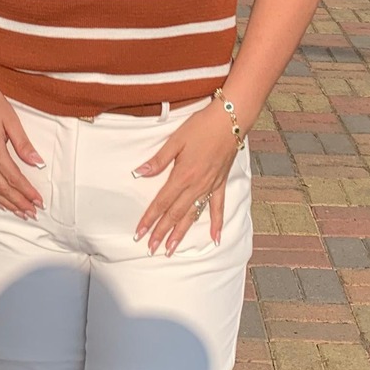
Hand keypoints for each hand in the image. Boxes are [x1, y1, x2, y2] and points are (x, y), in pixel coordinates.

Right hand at [0, 81, 43, 217]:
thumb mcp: (11, 120)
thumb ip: (24, 145)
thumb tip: (38, 163)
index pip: (13, 177)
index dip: (27, 192)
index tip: (39, 201)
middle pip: (2, 188)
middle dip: (19, 202)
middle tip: (33, 212)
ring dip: (6, 203)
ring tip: (20, 212)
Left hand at [134, 100, 243, 253]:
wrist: (231, 120)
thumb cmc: (201, 126)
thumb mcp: (176, 140)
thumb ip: (158, 160)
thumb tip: (139, 173)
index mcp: (182, 175)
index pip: (162, 202)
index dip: (149, 219)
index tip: (139, 233)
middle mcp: (196, 185)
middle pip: (175, 214)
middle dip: (161, 232)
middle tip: (150, 249)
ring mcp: (210, 186)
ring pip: (193, 215)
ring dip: (181, 233)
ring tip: (171, 249)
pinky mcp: (220, 184)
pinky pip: (218, 208)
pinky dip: (217, 224)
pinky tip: (215, 239)